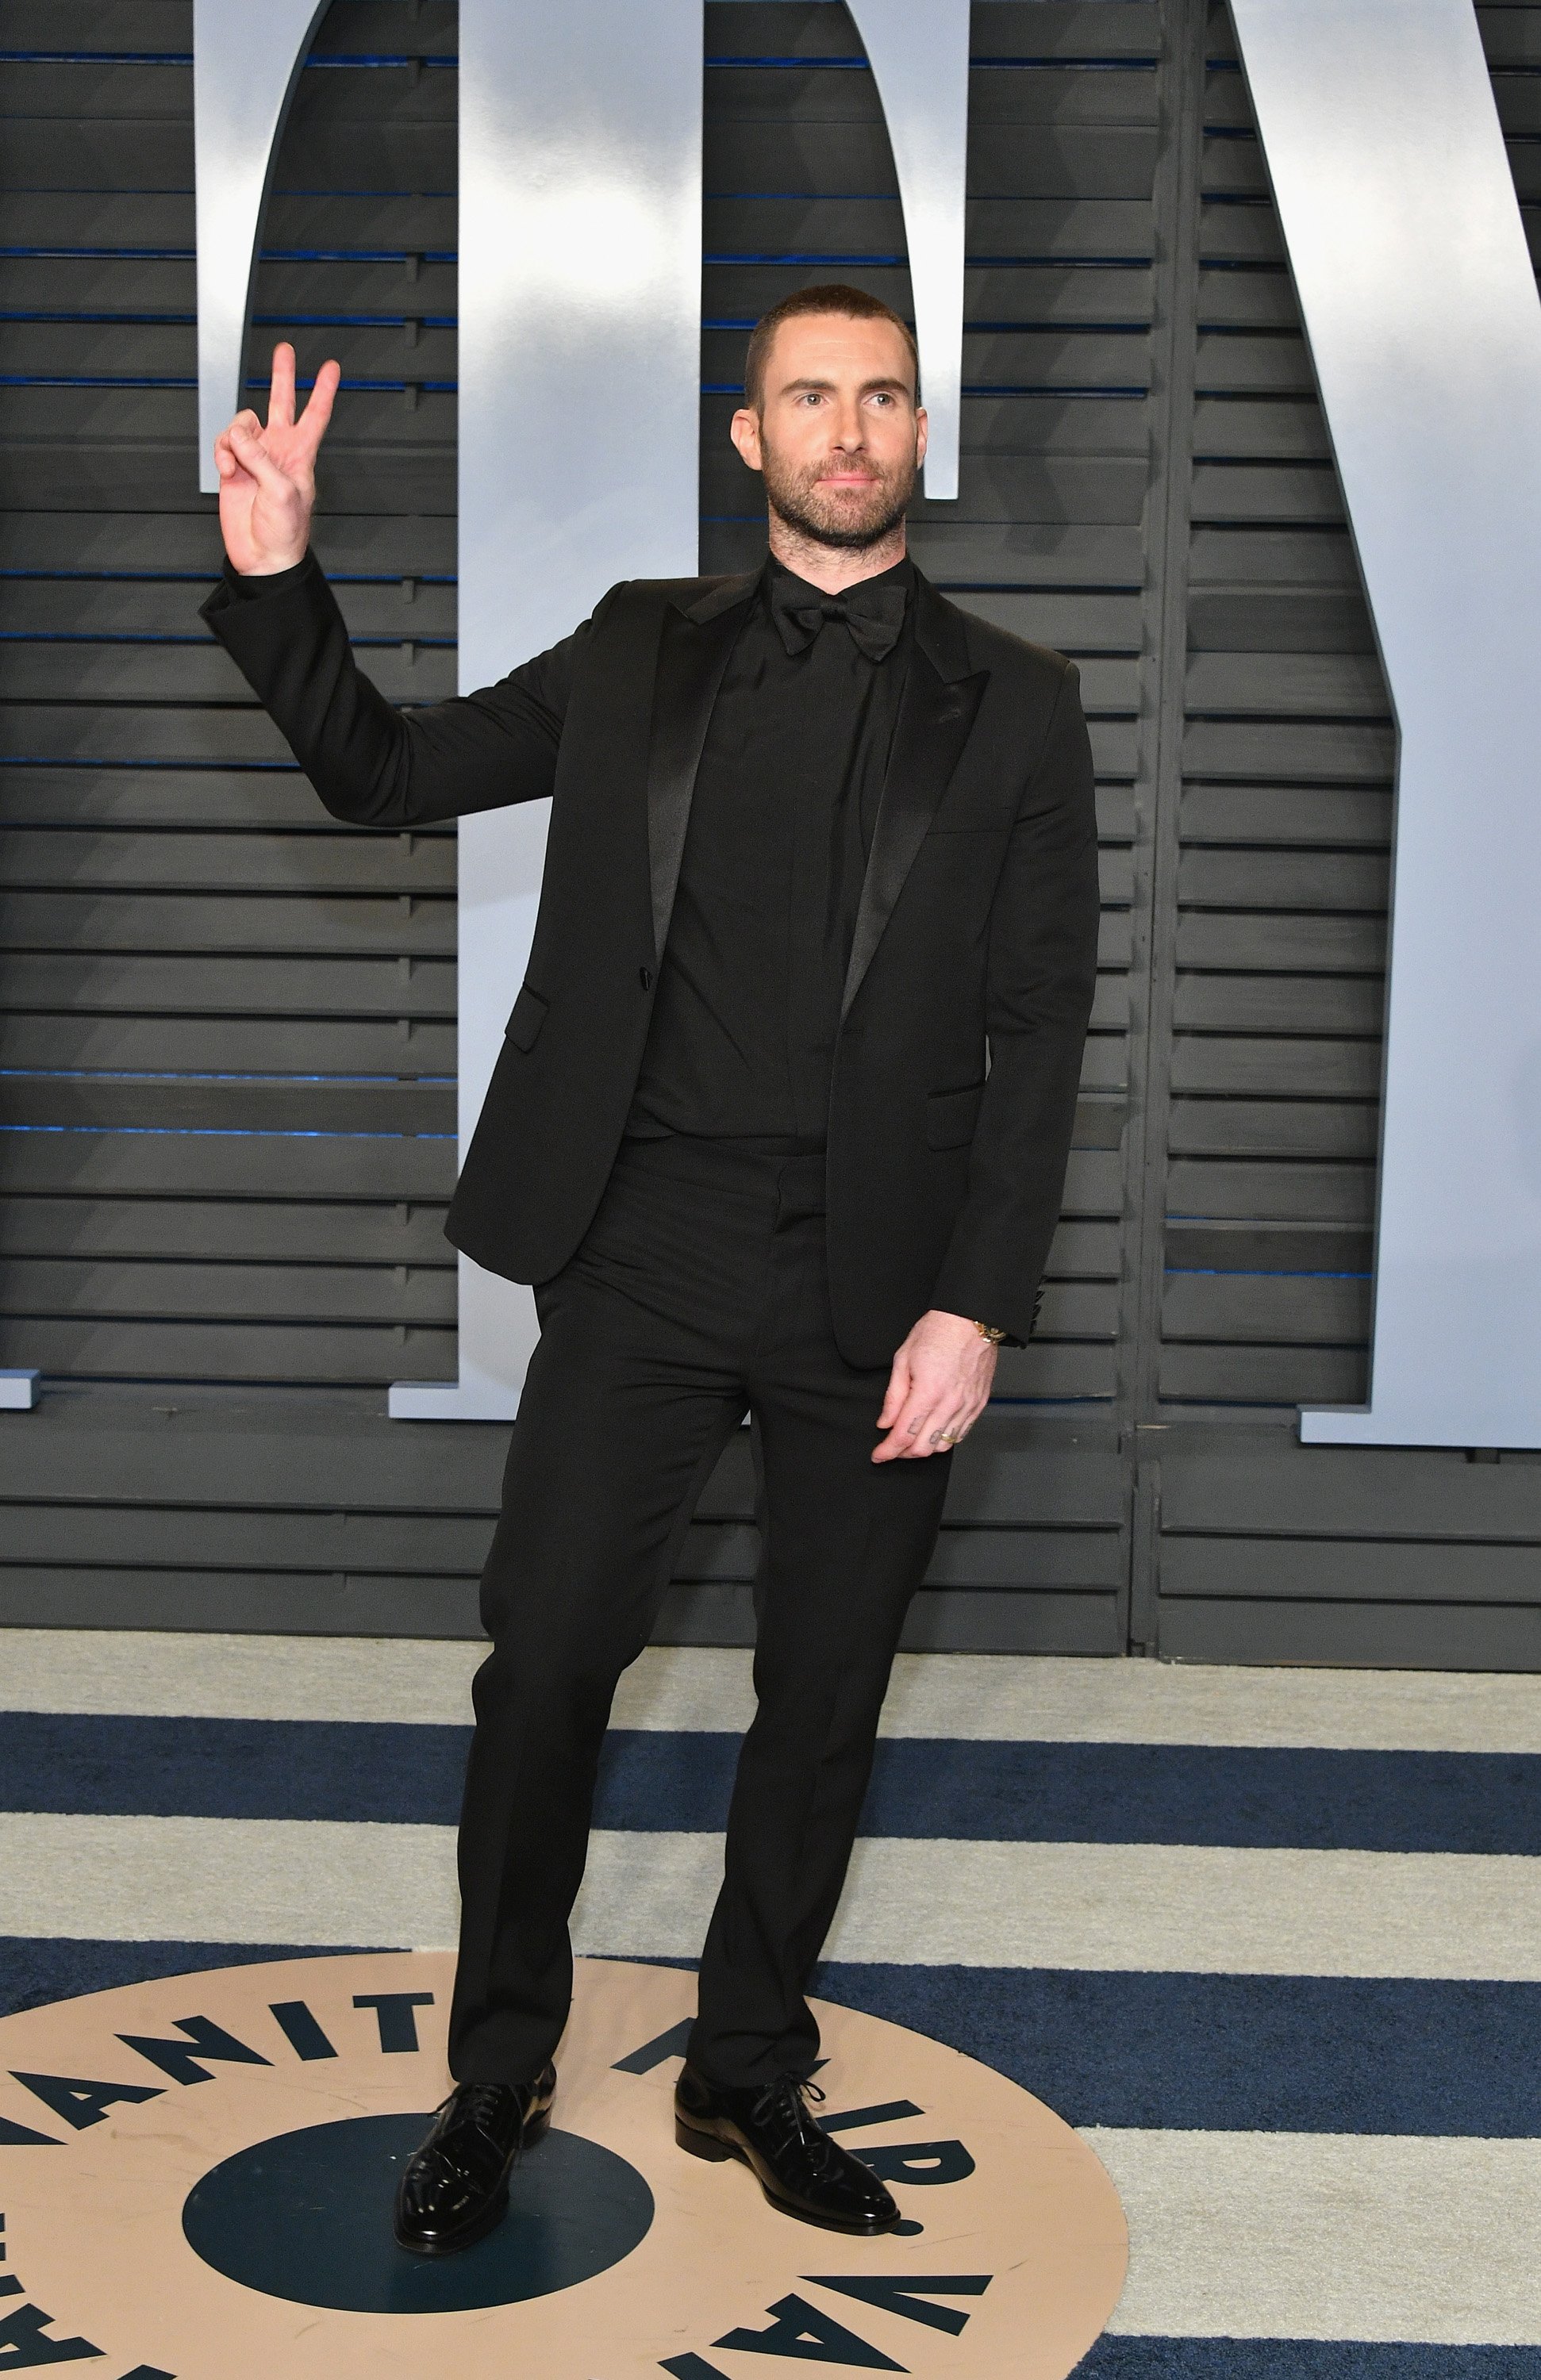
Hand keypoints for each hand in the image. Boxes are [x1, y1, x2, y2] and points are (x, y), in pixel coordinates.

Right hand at [212, 339, 340, 574]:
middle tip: (284, 350)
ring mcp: (255, 456)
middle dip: (282, 376)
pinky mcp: (234, 466)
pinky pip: (224, 443)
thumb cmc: (284, 531)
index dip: (323, 390)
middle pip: (281, 403)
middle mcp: (278, 450)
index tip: (330, 368)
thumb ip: (261, 458)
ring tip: (237, 464)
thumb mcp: (282, 491)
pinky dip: (222, 454)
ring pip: (242, 423)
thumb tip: (240, 436)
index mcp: (300, 455)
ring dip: (235, 438)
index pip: (315, 415)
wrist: (262, 556)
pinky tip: (228, 471)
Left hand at [872, 1309, 996, 1462]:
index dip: (887, 1450)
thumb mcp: (903, 1358)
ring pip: (943, 1445)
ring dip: (924, 1448)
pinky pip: (961, 1435)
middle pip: (923, 1448)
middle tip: (891, 1448)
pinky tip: (933, 1432)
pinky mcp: (979, 1405)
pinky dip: (944, 1439)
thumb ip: (893, 1396)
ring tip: (911, 1440)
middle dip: (902, 1454)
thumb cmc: (939, 1331)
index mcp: (928, 1392)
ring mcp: (967, 1406)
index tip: (878, 1455)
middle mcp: (950, 1404)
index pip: (903, 1435)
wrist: (971, 1320)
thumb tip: (885, 1422)